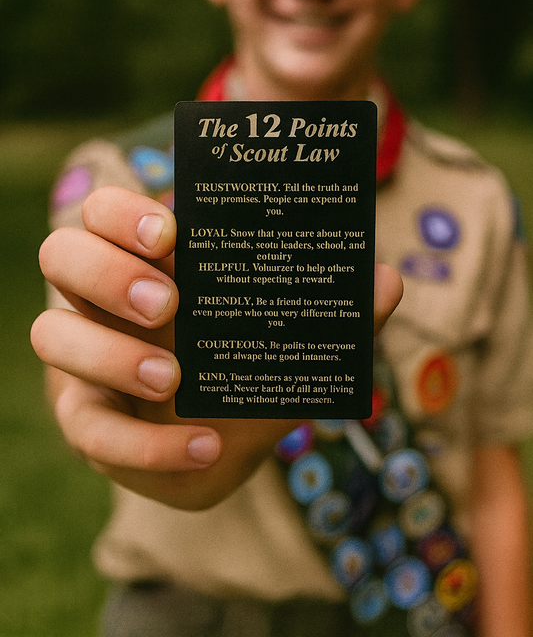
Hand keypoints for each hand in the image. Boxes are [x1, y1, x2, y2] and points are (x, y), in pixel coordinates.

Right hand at [31, 186, 402, 508]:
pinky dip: (146, 443)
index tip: (173, 232)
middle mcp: (99, 299)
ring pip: (50, 335)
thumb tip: (385, 280)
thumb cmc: (243, 367)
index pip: (103, 211)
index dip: (123, 212)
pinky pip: (89, 430)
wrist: (219, 441)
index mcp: (142, 258)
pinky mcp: (87, 420)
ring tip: (174, 375)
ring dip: (110, 353)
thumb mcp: (288, 337)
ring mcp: (84, 359)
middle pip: (60, 255)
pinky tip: (204, 446)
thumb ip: (333, 310)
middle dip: (108, 272)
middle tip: (169, 300)